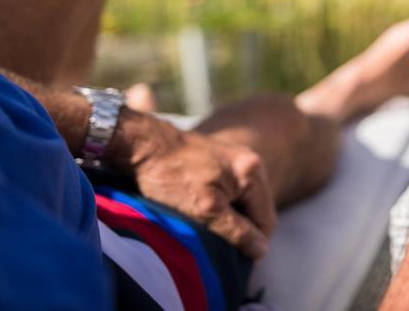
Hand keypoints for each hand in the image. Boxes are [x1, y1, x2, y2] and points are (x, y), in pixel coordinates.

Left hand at [112, 112, 275, 257]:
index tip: (231, 263)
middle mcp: (250, 161)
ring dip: (229, 219)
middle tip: (216, 248)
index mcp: (252, 172)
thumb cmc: (171, 176)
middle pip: (256, 210)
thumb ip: (237, 231)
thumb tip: (261, 251)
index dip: (252, 245)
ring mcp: (235, 158)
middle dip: (241, 231)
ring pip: (241, 201)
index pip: (265, 220)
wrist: (142, 145)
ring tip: (206, 230)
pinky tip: (201, 212)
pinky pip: (230, 190)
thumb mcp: (206, 210)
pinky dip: (220, 206)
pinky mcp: (218, 159)